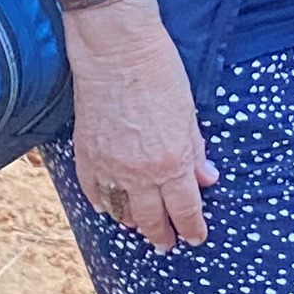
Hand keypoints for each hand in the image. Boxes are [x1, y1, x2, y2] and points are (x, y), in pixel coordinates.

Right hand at [67, 0, 217, 249]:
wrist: (116, 49)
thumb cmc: (159, 72)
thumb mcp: (189, 113)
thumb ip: (196, 151)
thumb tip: (206, 178)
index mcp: (172, 162)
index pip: (185, 209)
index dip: (192, 228)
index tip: (194, 238)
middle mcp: (140, 172)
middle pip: (152, 219)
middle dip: (162, 235)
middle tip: (167, 244)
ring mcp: (110, 166)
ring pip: (121, 212)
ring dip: (133, 222)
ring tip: (140, 226)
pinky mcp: (86, 155)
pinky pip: (94, 192)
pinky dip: (102, 203)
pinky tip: (108, 207)